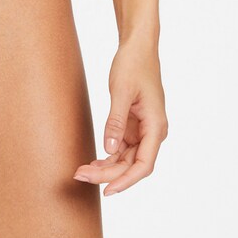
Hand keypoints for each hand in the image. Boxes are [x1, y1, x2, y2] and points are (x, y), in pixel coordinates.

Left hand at [72, 38, 167, 195]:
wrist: (138, 46)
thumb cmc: (133, 64)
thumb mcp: (121, 92)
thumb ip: (116, 121)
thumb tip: (109, 150)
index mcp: (156, 126)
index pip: (143, 165)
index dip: (126, 181)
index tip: (107, 190)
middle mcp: (153, 132)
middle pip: (132, 165)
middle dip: (109, 174)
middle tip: (81, 175)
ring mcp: (144, 130)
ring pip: (127, 159)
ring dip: (107, 167)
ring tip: (82, 171)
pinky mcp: (135, 125)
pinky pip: (123, 148)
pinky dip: (109, 156)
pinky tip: (94, 161)